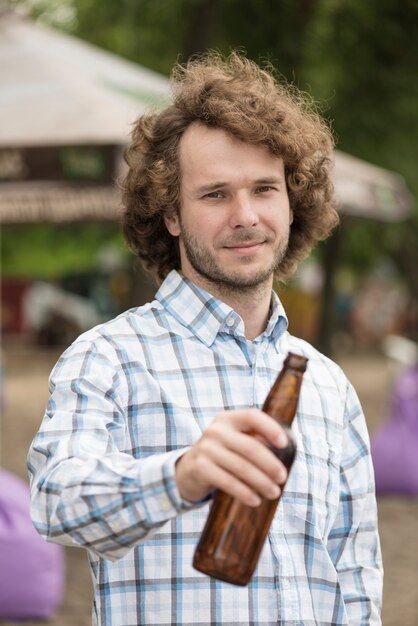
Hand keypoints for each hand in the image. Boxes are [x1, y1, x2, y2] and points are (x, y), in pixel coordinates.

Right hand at [175, 409, 289, 506]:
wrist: (187, 471)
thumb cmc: (221, 455)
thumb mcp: (233, 441)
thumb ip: (254, 440)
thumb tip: (286, 452)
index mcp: (228, 419)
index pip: (252, 416)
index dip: (270, 428)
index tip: (284, 444)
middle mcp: (216, 430)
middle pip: (250, 447)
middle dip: (270, 464)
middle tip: (282, 478)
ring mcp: (206, 448)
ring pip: (241, 467)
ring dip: (261, 482)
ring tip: (273, 492)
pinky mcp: (200, 467)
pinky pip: (228, 482)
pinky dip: (244, 492)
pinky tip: (255, 500)